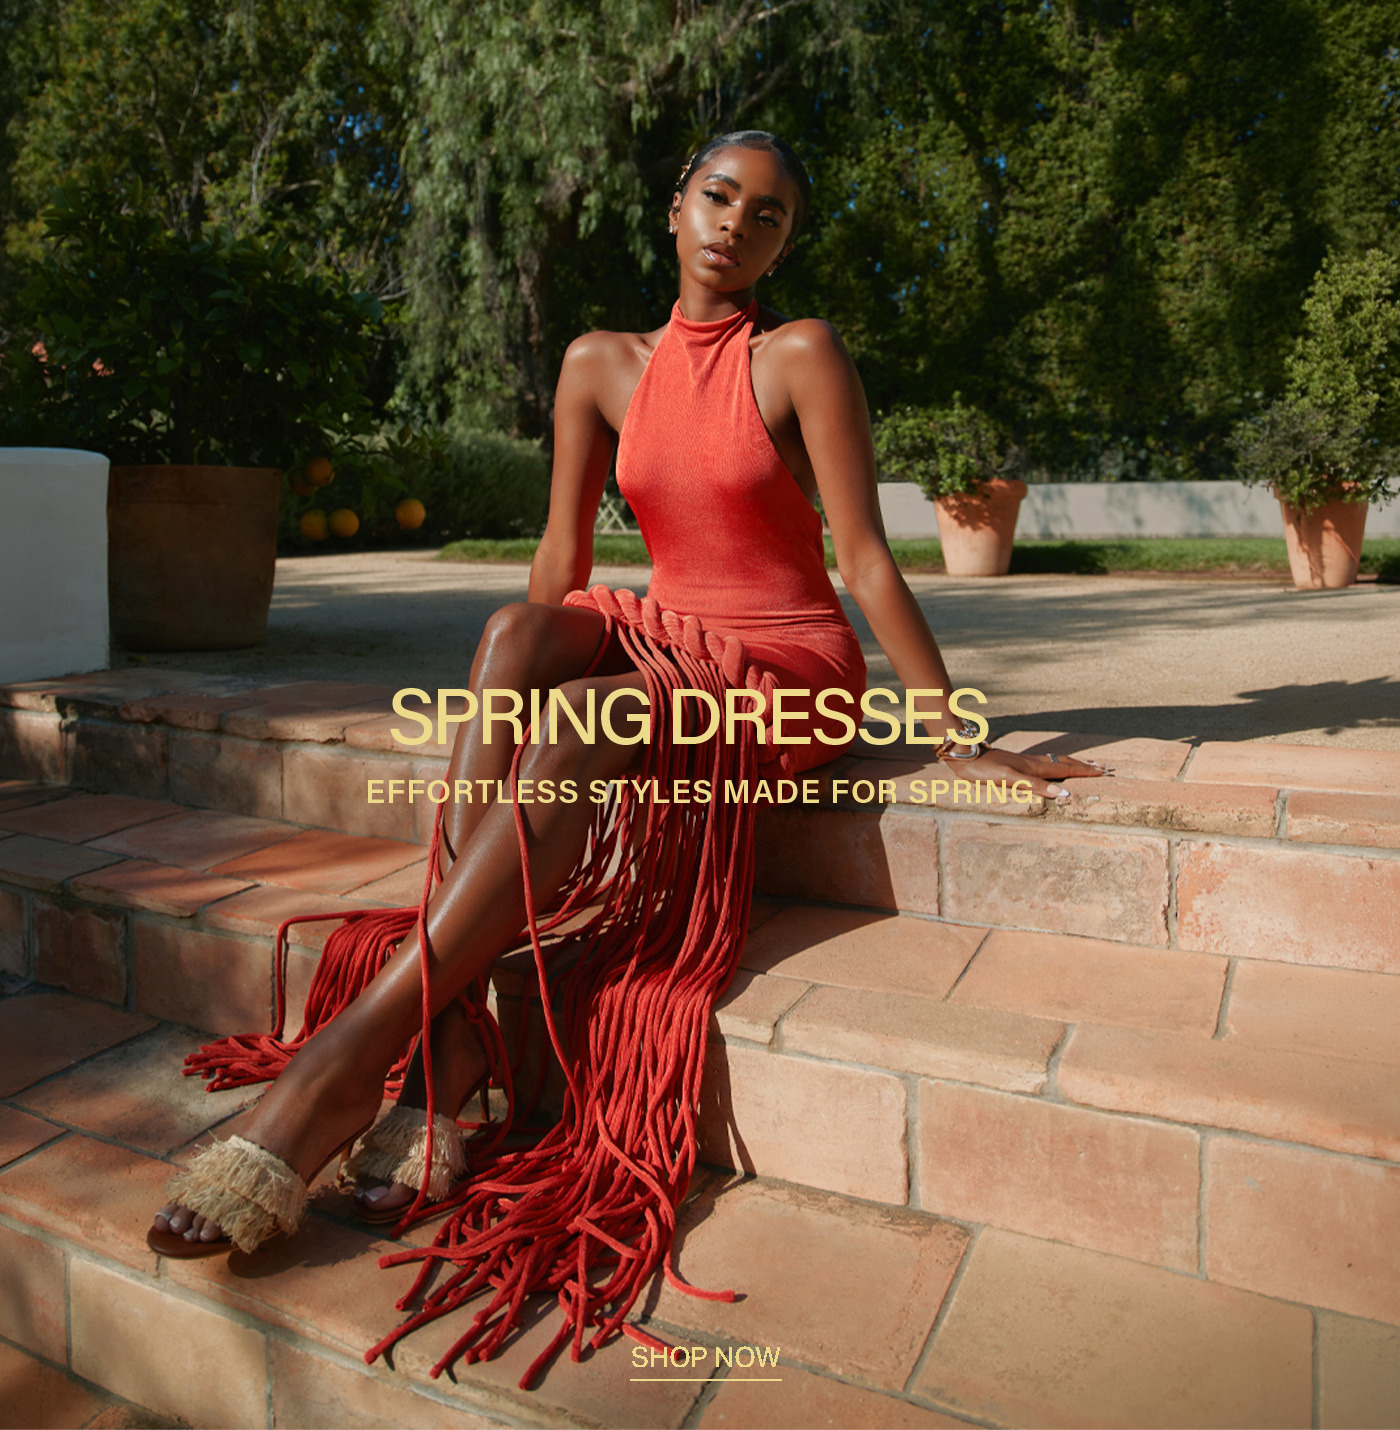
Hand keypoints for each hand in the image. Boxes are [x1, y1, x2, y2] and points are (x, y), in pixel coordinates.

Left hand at [944, 746, 1108, 800]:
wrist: (964, 756)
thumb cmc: (984, 770)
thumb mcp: (1009, 779)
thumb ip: (1034, 786)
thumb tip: (1062, 794)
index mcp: (1033, 768)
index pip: (1065, 769)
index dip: (1084, 771)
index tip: (1103, 771)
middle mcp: (1032, 763)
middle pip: (1064, 763)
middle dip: (1084, 766)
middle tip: (1104, 767)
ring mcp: (1024, 762)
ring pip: (1054, 762)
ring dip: (1072, 764)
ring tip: (1085, 765)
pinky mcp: (1015, 764)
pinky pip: (1043, 764)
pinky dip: (1056, 765)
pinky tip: (1052, 767)